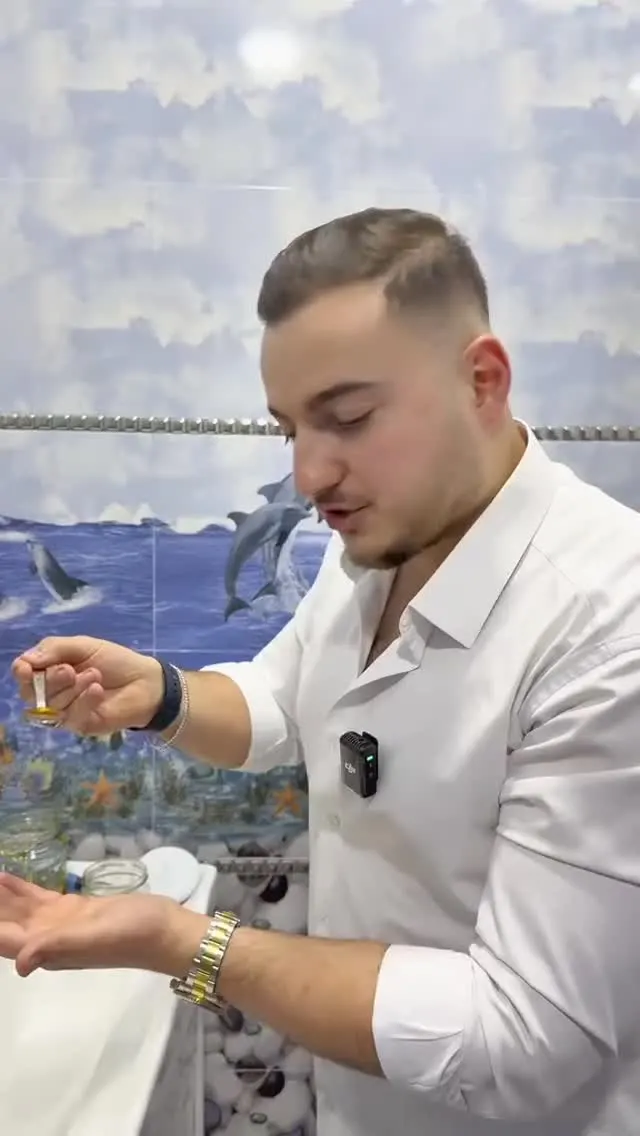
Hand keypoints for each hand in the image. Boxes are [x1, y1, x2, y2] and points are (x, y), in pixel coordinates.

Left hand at [0, 872, 204, 978]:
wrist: (165, 929)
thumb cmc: (130, 935)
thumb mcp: (92, 939)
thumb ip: (55, 946)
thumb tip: (20, 966)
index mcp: (49, 950)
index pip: (6, 940)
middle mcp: (49, 940)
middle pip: (8, 923)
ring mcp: (62, 925)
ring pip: (21, 910)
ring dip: (3, 896)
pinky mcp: (76, 910)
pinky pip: (40, 899)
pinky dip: (22, 889)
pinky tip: (9, 876)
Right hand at [11, 635, 163, 733]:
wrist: (146, 681)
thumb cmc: (115, 661)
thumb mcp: (84, 646)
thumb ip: (55, 649)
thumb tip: (25, 660)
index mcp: (50, 669)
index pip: (23, 673)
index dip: (21, 671)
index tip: (27, 668)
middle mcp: (52, 692)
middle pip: (30, 693)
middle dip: (49, 680)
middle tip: (70, 670)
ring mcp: (65, 711)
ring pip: (50, 705)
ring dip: (72, 689)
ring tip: (95, 676)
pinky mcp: (80, 725)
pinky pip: (70, 717)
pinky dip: (83, 701)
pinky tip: (97, 691)